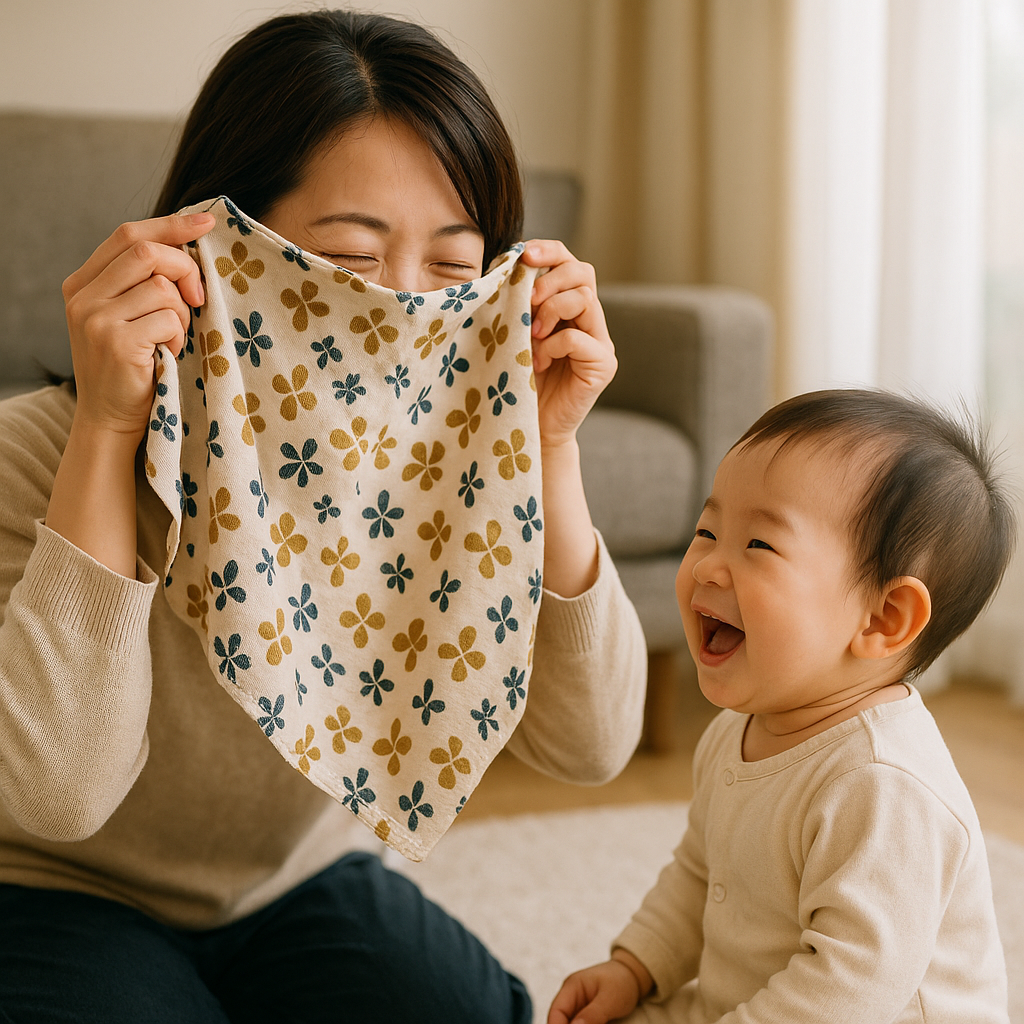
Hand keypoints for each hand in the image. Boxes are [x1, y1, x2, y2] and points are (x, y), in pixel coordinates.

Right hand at [61, 212, 214, 441]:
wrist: (110, 419)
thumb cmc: (132, 367)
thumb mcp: (128, 317)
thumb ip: (143, 283)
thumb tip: (190, 248)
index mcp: (83, 283)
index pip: (128, 234)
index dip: (170, 224)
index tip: (206, 222)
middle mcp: (83, 296)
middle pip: (146, 251)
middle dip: (184, 268)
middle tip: (198, 298)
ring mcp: (95, 319)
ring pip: (161, 287)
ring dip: (181, 313)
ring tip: (172, 338)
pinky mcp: (116, 342)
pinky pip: (168, 319)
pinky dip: (178, 336)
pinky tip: (167, 353)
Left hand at [521, 240, 616, 450]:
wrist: (531, 428)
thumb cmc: (518, 381)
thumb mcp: (515, 335)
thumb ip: (519, 305)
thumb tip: (506, 269)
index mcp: (569, 308)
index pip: (569, 262)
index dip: (550, 251)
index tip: (524, 254)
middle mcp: (590, 321)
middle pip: (583, 272)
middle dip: (551, 278)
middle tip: (528, 300)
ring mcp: (601, 342)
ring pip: (585, 299)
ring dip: (551, 311)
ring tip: (532, 336)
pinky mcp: (603, 365)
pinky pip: (578, 339)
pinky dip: (553, 345)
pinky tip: (540, 362)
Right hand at [547, 957, 646, 1023]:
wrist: (632, 976)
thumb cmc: (622, 981)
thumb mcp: (610, 999)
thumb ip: (593, 1014)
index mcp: (572, 986)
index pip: (556, 1011)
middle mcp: (571, 997)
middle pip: (561, 1020)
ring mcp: (578, 1006)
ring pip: (570, 1023)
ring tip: (600, 1023)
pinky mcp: (586, 1016)